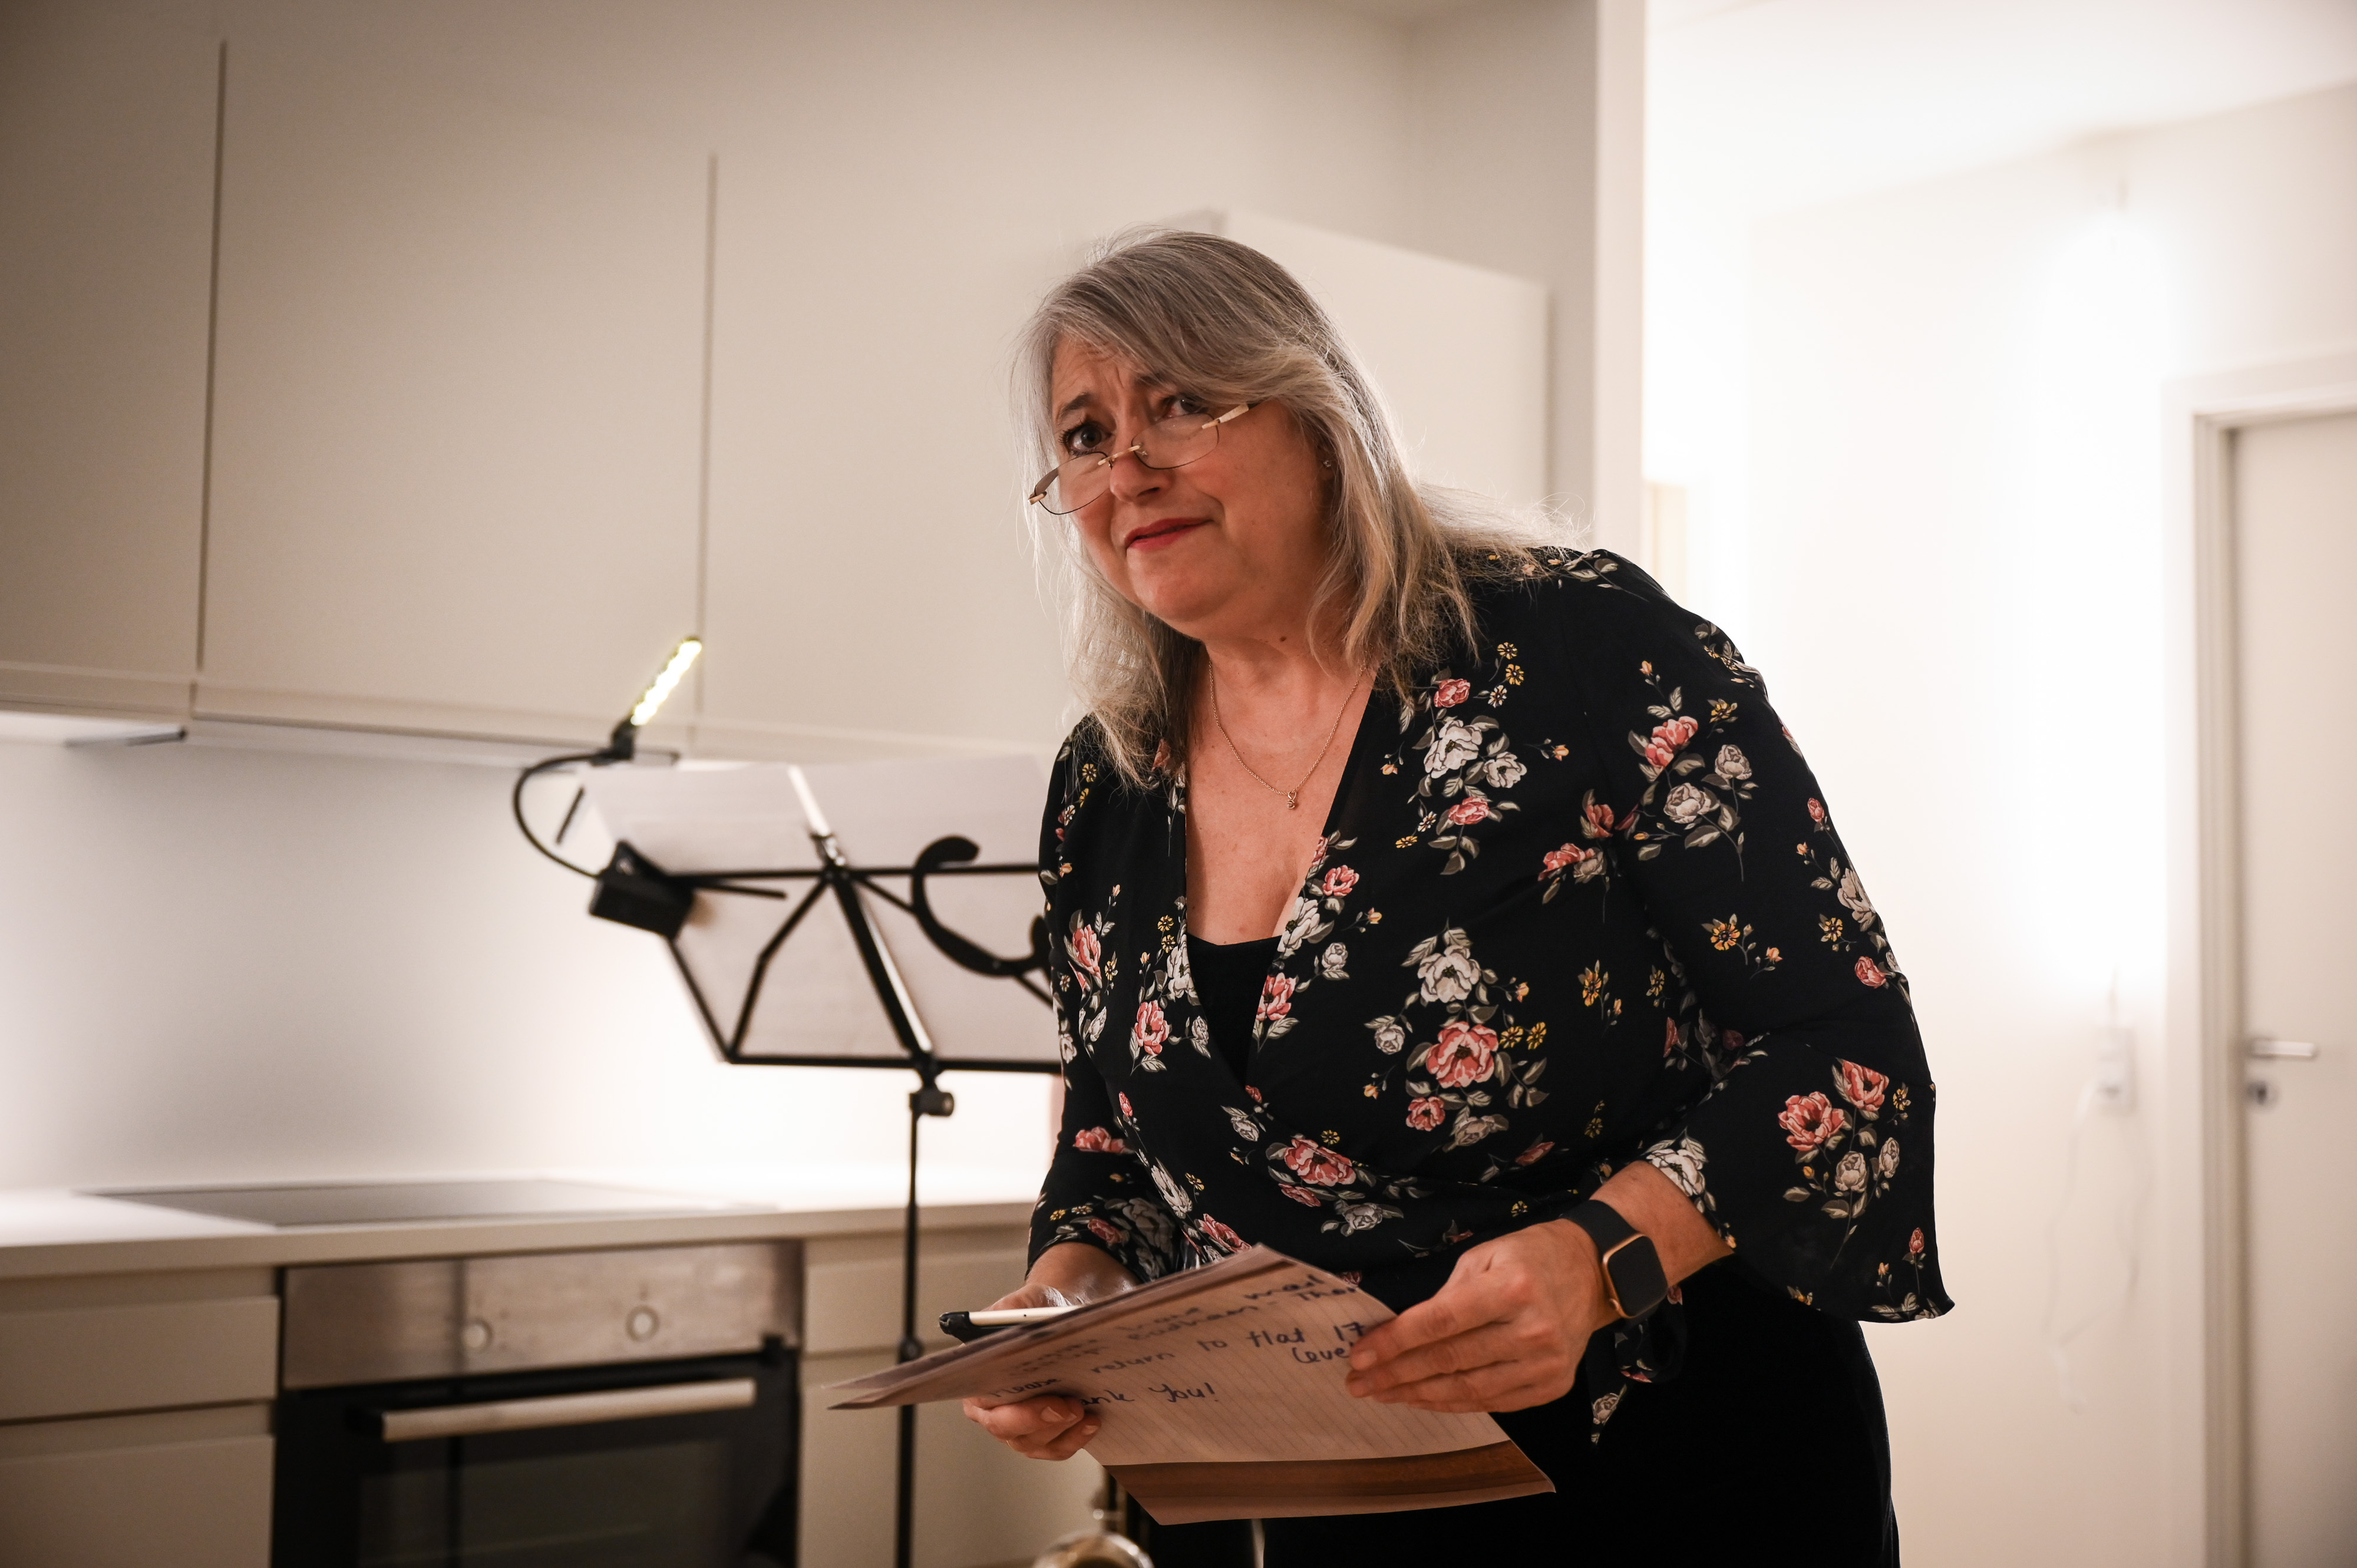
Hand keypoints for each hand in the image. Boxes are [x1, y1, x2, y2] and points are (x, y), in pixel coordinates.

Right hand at [960, 1244, 1136, 1460]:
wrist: (1061, 1321)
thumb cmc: (1037, 1313)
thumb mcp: (1023, 1303)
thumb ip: (1009, 1311)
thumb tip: (1006, 1322)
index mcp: (978, 1380)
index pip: (987, 1405)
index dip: (1018, 1412)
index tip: (1050, 1403)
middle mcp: (993, 1410)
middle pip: (1011, 1432)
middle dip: (1044, 1423)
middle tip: (1073, 1408)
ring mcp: (1018, 1426)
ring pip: (1035, 1444)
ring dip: (1064, 1433)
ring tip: (1087, 1414)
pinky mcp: (1043, 1434)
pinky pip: (1055, 1447)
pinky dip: (1075, 1438)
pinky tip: (1091, 1422)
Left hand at [1343, 1219, 1610, 1412]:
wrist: (1593, 1274)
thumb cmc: (1530, 1257)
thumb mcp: (1484, 1256)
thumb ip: (1445, 1295)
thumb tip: (1398, 1333)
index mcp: (1512, 1289)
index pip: (1440, 1322)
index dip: (1395, 1341)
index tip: (1359, 1355)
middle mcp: (1532, 1331)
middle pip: (1449, 1361)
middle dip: (1395, 1374)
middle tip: (1357, 1383)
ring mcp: (1545, 1364)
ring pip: (1467, 1390)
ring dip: (1417, 1394)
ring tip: (1382, 1394)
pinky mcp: (1551, 1386)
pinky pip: (1492, 1402)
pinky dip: (1452, 1403)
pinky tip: (1422, 1398)